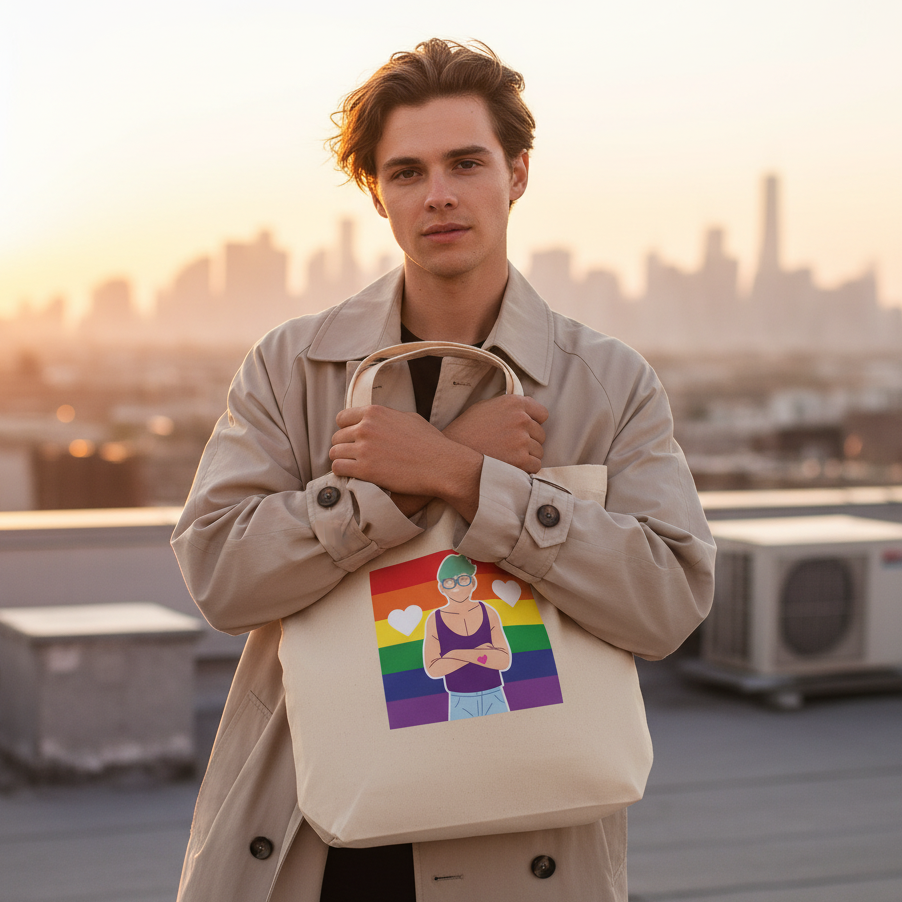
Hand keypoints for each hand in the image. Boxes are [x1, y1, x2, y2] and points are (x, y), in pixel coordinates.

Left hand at [330, 406, 481, 519]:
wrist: (442, 464)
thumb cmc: (431, 443)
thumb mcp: (409, 418)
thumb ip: (388, 418)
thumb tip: (378, 421)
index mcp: (375, 412)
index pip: (342, 418)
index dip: (345, 430)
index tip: (351, 440)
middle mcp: (366, 427)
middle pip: (337, 437)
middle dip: (343, 447)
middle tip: (353, 457)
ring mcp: (364, 448)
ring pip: (335, 453)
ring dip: (341, 461)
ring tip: (351, 468)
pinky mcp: (365, 469)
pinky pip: (339, 468)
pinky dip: (342, 473)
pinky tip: (352, 476)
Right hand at [442, 395, 547, 474]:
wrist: (452, 456)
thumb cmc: (465, 432)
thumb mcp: (483, 408)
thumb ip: (507, 408)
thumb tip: (525, 411)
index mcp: (513, 403)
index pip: (542, 413)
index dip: (534, 423)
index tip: (525, 430)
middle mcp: (521, 419)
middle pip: (540, 434)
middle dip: (529, 441)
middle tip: (509, 447)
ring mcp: (522, 440)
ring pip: (538, 451)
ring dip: (527, 456)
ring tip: (506, 458)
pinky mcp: (521, 460)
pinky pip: (535, 465)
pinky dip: (525, 469)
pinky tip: (509, 467)